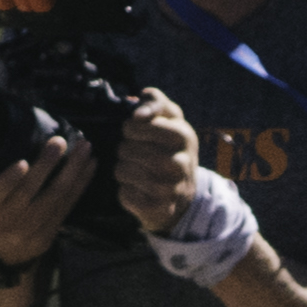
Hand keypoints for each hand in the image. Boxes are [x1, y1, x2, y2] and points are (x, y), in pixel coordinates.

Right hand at [0, 142, 87, 273]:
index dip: (9, 179)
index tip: (22, 163)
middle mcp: (9, 219)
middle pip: (31, 192)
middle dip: (47, 165)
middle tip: (60, 141)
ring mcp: (31, 228)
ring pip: (55, 198)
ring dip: (73, 171)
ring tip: (85, 148)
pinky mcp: (49, 233)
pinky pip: (68, 206)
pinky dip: (81, 184)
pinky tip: (90, 166)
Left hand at [112, 82, 207, 215]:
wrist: (183, 193)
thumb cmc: (169, 148)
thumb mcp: (170, 120)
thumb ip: (156, 102)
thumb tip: (141, 99)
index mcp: (185, 136)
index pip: (151, 125)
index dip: (133, 126)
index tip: (130, 129)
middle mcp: (182, 162)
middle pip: (134, 149)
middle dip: (124, 148)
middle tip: (126, 150)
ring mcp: (173, 187)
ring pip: (128, 171)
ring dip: (121, 168)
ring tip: (127, 166)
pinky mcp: (161, 208)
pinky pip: (128, 195)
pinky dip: (124, 190)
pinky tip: (132, 186)